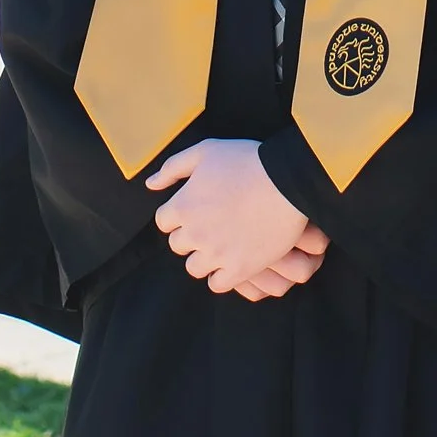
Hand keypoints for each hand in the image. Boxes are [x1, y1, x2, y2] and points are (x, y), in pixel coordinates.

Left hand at [146, 138, 330, 300]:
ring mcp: (216, 255)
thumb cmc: (245, 161)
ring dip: (203, 257)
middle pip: (177, 245)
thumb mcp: (204, 151)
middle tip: (210, 224)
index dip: (178, 215)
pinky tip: (231, 260)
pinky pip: (217, 284)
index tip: (194, 209)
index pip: (163, 222)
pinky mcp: (238, 269)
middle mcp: (194, 234)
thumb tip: (150, 184)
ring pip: (194, 267)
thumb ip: (172, 168)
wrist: (286, 181)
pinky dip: (220, 275)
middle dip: (190, 235)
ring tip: (221, 243)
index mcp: (183, 206)